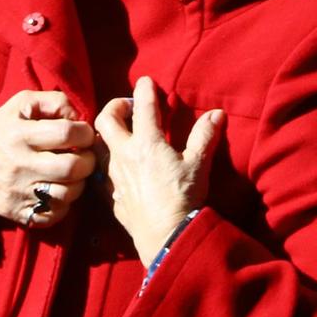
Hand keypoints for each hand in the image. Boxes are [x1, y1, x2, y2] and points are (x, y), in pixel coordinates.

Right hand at [0, 91, 97, 230]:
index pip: (67, 133)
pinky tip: (60, 191)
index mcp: (19, 135)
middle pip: (72, 167)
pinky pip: (53, 215)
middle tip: (84, 156)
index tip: (83, 135)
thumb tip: (78, 116)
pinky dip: (64, 205)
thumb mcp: (19, 105)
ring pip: (67, 194)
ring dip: (79, 183)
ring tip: (73, 174)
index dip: (85, 133)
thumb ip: (53, 101)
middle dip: (88, 160)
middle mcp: (19, 165)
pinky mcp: (17, 212)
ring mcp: (18, 192)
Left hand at [93, 77, 223, 264]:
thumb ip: (205, 135)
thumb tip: (216, 113)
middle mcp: (124, 155)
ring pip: (100, 146)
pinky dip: (111, 162)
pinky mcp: (111, 195)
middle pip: (104, 121)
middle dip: (115, 107)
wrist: (165, 235)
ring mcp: (113, 176)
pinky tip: (125, 168)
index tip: (146, 81)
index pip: (143, 107)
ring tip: (125, 135)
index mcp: (146, 143)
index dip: (144, 90)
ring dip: (109, 135)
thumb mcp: (199, 163)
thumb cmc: (183, 196)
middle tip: (130, 108)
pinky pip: (103, 171)